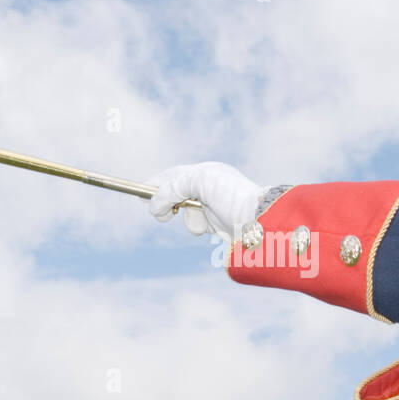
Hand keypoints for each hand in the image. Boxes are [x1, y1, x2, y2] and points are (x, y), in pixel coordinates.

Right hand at [145, 162, 265, 240]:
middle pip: (177, 194)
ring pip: (186, 212)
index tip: (140, 192)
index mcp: (206, 171)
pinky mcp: (218, 223)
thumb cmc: (231, 195)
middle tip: (159, 214)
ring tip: (198, 219)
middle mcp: (209, 186)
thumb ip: (172, 189)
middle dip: (168, 203)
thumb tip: (154, 206)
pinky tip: (208, 228)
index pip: (174, 174)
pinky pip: (197, 224)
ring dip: (187, 217)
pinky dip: (198, 226)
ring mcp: (213, 205)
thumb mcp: (199, 182)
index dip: (156, 183)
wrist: (258, 219)